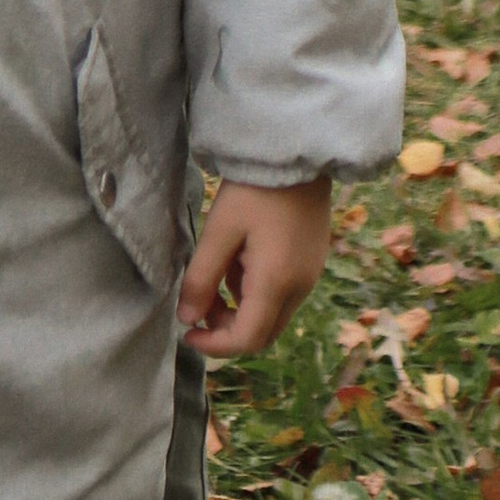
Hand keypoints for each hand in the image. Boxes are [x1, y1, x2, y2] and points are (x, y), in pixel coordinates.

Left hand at [177, 175, 334, 358]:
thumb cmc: (254, 189)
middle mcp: (300, 287)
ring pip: (272, 314)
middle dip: (227, 329)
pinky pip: (283, 293)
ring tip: (219, 267)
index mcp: (277, 283)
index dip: (215, 346)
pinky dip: (257, 291)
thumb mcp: (219, 230)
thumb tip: (187, 319)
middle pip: (263, 333)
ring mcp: (310, 275)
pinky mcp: (312, 262)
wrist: (295, 153)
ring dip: (241, 308)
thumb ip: (202, 279)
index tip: (187, 334)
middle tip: (199, 303)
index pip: (247, 339)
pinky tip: (242, 257)